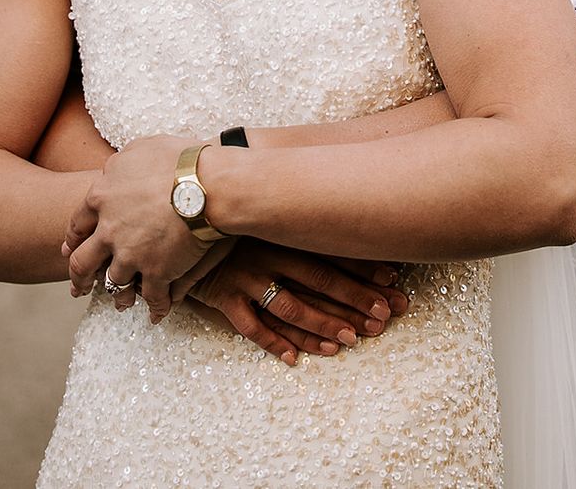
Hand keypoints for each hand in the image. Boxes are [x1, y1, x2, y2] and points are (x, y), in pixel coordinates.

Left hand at [62, 134, 206, 319]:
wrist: (207, 184)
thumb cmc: (178, 158)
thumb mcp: (139, 148)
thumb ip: (120, 164)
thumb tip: (112, 170)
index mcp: (101, 196)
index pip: (77, 223)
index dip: (73, 239)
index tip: (69, 250)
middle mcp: (109, 229)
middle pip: (83, 262)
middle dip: (79, 278)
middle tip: (78, 288)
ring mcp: (131, 254)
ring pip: (114, 284)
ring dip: (117, 296)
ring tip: (121, 304)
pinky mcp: (156, 272)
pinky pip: (152, 297)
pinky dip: (156, 308)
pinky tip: (158, 314)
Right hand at [183, 239, 409, 365]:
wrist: (179, 223)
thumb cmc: (234, 224)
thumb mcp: (266, 215)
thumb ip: (298, 221)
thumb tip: (347, 225)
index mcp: (285, 231)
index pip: (332, 250)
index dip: (365, 267)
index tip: (396, 281)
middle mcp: (270, 252)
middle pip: (320, 278)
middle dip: (356, 299)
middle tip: (386, 317)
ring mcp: (247, 275)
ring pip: (290, 304)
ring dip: (321, 323)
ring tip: (349, 341)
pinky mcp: (224, 296)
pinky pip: (250, 324)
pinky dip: (272, 342)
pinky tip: (294, 359)